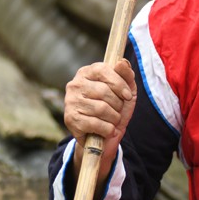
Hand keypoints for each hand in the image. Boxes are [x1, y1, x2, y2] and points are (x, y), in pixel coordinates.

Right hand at [63, 58, 136, 176]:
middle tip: (117, 111)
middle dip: (118, 104)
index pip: (103, 70)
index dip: (119, 83)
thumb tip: (122, 62)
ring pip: (102, 109)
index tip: (128, 96)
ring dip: (114, 118)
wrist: (104, 137)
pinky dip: (108, 130)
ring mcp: (70, 102)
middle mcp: (75, 85)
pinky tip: (107, 130)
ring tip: (112, 121)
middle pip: (104, 91)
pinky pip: (97, 124)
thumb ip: (126, 74)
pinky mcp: (70, 120)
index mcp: (87, 72)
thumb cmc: (114, 108)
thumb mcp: (126, 90)